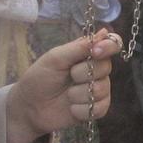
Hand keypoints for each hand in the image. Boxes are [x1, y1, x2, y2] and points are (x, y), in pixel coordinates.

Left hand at [5, 28, 120, 142]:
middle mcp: (97, 70)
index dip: (109, 46)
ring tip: (67, 95)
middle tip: (69, 76)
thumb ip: (80, 47)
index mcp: (88, 53)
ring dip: (79, 93)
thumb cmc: (40, 78)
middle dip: (83, 73)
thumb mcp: (55, 58)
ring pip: (102, 89)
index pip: (112, 44)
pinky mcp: (96, 109)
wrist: (30, 106)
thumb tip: (104, 32)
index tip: (95, 52)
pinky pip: (100, 108)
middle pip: (106, 67)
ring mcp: (98, 90)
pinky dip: (82, 109)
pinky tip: (71, 108)